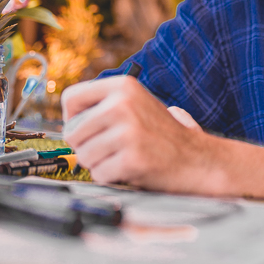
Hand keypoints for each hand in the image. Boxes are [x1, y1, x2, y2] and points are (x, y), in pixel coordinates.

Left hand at [60, 76, 215, 191]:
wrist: (198, 159)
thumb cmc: (160, 135)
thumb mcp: (135, 104)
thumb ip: (103, 103)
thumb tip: (65, 114)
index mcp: (123, 86)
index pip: (71, 98)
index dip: (74, 118)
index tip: (90, 128)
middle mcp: (123, 104)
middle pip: (72, 131)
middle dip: (86, 145)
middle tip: (111, 147)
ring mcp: (128, 131)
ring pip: (83, 155)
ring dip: (99, 163)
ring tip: (123, 157)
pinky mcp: (132, 159)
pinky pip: (99, 174)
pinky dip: (111, 177)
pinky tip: (131, 169)